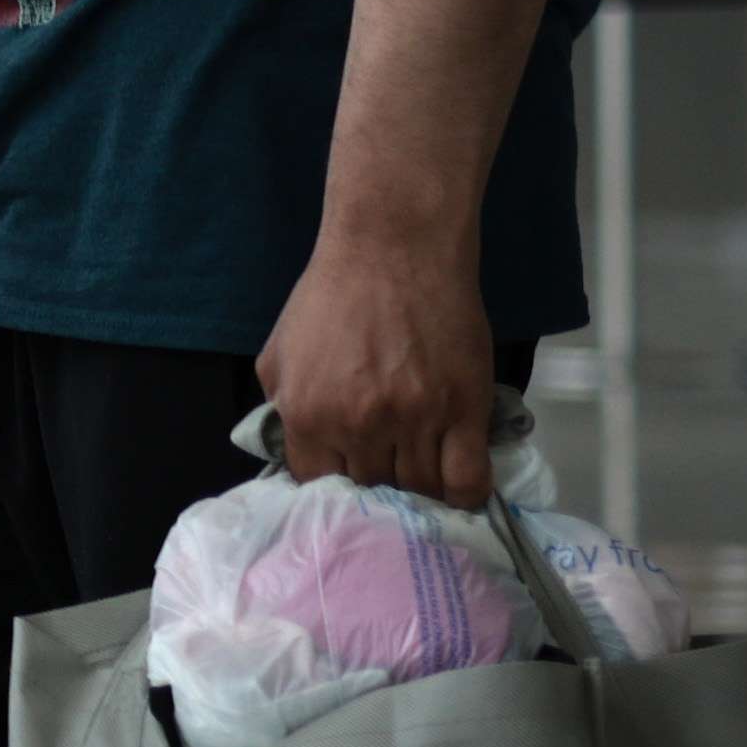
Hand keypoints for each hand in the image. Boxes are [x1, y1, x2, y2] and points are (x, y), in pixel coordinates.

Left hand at [259, 214, 500, 501]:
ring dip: (419, 495)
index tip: (344, 479)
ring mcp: (416, 420)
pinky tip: (457, 491)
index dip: (330, 487)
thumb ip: (281, 408)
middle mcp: (360, 426)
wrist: (394, 251)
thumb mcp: (278, 354)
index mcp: (308, 416)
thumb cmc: (332, 297)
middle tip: (386, 479)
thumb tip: (293, 451)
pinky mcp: (465, 409)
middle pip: (370, 491)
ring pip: (420, 490)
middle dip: (374, 490)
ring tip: (420, 484)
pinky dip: (463, 495)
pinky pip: (469, 478)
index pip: (317, 484)